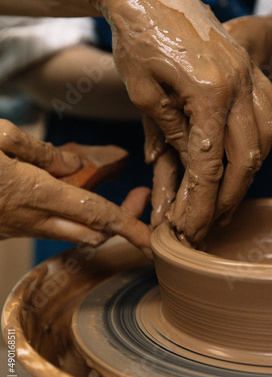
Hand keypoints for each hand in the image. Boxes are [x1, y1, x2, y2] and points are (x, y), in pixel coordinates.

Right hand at [0, 120, 151, 257]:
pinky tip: (64, 192)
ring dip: (96, 219)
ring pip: (73, 233)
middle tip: (138, 197)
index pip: (97, 214)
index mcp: (39, 192)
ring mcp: (22, 228)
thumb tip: (73, 162)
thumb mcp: (1, 138)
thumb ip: (42, 151)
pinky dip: (70, 216)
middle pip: (93, 233)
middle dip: (123, 223)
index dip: (130, 227)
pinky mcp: (11, 229)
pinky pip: (51, 229)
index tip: (151, 239)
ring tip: (100, 188)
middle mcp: (35, 218)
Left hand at [96, 0, 271, 243]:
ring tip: (227, 202)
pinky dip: (259, 145)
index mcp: (207, 93)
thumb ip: (166, 132)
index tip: (188, 230)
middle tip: (211, 225)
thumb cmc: (140, 36)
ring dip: (247, 176)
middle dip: (228, 200)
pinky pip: (270, 117)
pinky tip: (244, 162)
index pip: (208, 164)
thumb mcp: (141, 90)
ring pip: (264, 141)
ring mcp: (250, 78)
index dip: (199, 203)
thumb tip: (173, 165)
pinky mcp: (253, 72)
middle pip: (244, 160)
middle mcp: (238, 88)